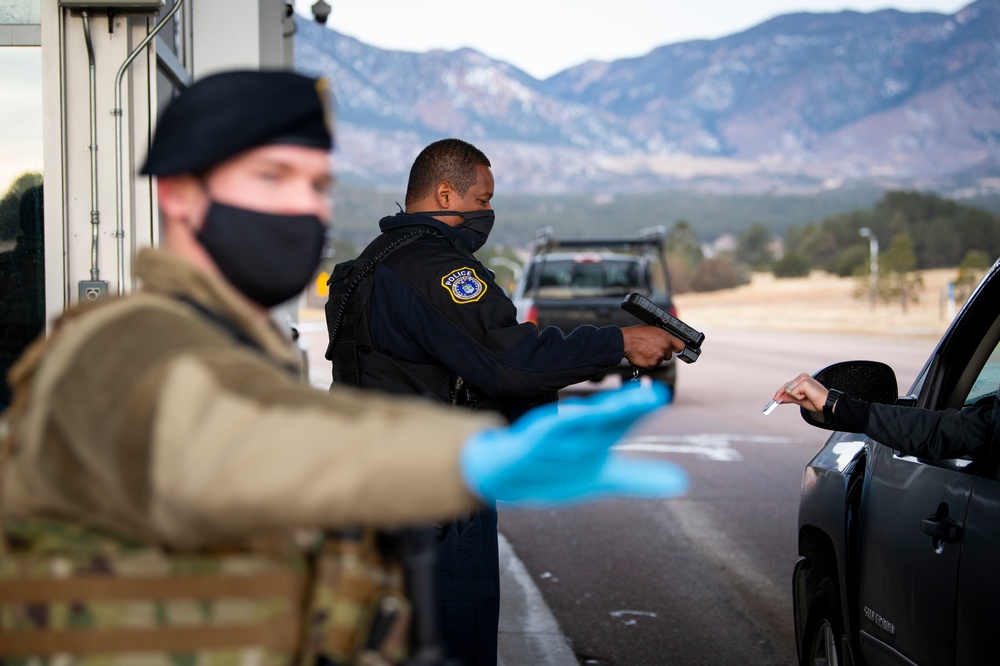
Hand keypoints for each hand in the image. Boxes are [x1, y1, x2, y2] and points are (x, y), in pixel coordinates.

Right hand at [460, 383, 688, 505]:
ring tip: (620, 404)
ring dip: (599, 413)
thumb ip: (639, 478)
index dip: (641, 409)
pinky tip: (568, 418)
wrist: (508, 475)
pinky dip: (557, 426)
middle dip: (628, 405)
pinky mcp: (532, 444)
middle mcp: (579, 433)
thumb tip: (681, 483)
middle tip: (653, 395)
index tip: (659, 396)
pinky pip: (546, 434)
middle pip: (607, 418)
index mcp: (598, 437)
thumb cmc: (557, 470)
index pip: (625, 422)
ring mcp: (556, 437)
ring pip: (580, 423)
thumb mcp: (602, 478)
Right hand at [621, 325, 685, 367]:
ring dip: (654, 358)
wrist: (626, 342)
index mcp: (666, 337)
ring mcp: (659, 357)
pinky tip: (642, 356)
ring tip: (644, 351)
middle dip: (662, 354)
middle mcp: (665, 347)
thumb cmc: (636, 334)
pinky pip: (652, 365)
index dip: (677, 348)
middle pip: (668, 355)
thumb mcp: (652, 330)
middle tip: (652, 349)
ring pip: (660, 361)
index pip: (681, 345)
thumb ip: (662, 336)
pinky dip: (648, 362)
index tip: (676, 349)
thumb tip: (664, 340)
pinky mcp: (652, 364)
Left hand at [773, 373, 828, 412]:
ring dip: (796, 397)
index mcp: (802, 378)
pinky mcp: (804, 382)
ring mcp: (803, 378)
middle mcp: (802, 376)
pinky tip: (808, 396)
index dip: (780, 392)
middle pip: (786, 387)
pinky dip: (798, 397)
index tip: (774, 399)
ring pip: (789, 390)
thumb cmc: (816, 401)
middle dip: (784, 394)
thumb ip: (789, 398)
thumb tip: (779, 399)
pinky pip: (793, 392)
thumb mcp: (799, 400)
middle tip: (787, 400)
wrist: (827, 403)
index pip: (788, 385)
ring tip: (807, 397)